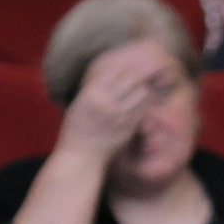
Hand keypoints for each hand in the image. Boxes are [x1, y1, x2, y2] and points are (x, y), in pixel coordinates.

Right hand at [55, 40, 169, 164]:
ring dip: (145, 90)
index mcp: (91, 93)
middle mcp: (106, 103)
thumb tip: (114, 73)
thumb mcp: (79, 103)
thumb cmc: (78, 127)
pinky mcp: (129, 127)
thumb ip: (95, 89)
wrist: (80, 155)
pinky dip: (145, 104)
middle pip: (133, 79)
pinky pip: (144, 110)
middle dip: (138, 77)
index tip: (130, 68)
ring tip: (141, 92)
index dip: (126, 67)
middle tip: (140, 79)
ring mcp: (119, 116)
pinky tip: (141, 105)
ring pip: (143, 94)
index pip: (115, 70)